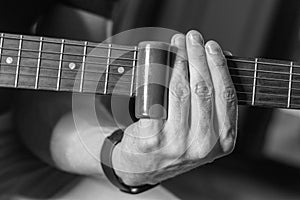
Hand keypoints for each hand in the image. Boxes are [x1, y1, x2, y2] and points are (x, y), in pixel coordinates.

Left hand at [112, 30, 237, 185]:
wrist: (144, 166)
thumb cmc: (176, 144)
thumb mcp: (204, 132)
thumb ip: (213, 104)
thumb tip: (214, 64)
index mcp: (223, 141)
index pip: (226, 95)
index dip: (218, 66)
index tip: (211, 46)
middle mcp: (203, 144)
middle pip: (203, 89)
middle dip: (197, 56)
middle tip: (191, 38)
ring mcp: (177, 143)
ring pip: (180, 90)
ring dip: (179, 61)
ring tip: (176, 45)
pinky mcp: (152, 138)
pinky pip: (156, 99)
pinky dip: (157, 76)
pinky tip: (158, 64)